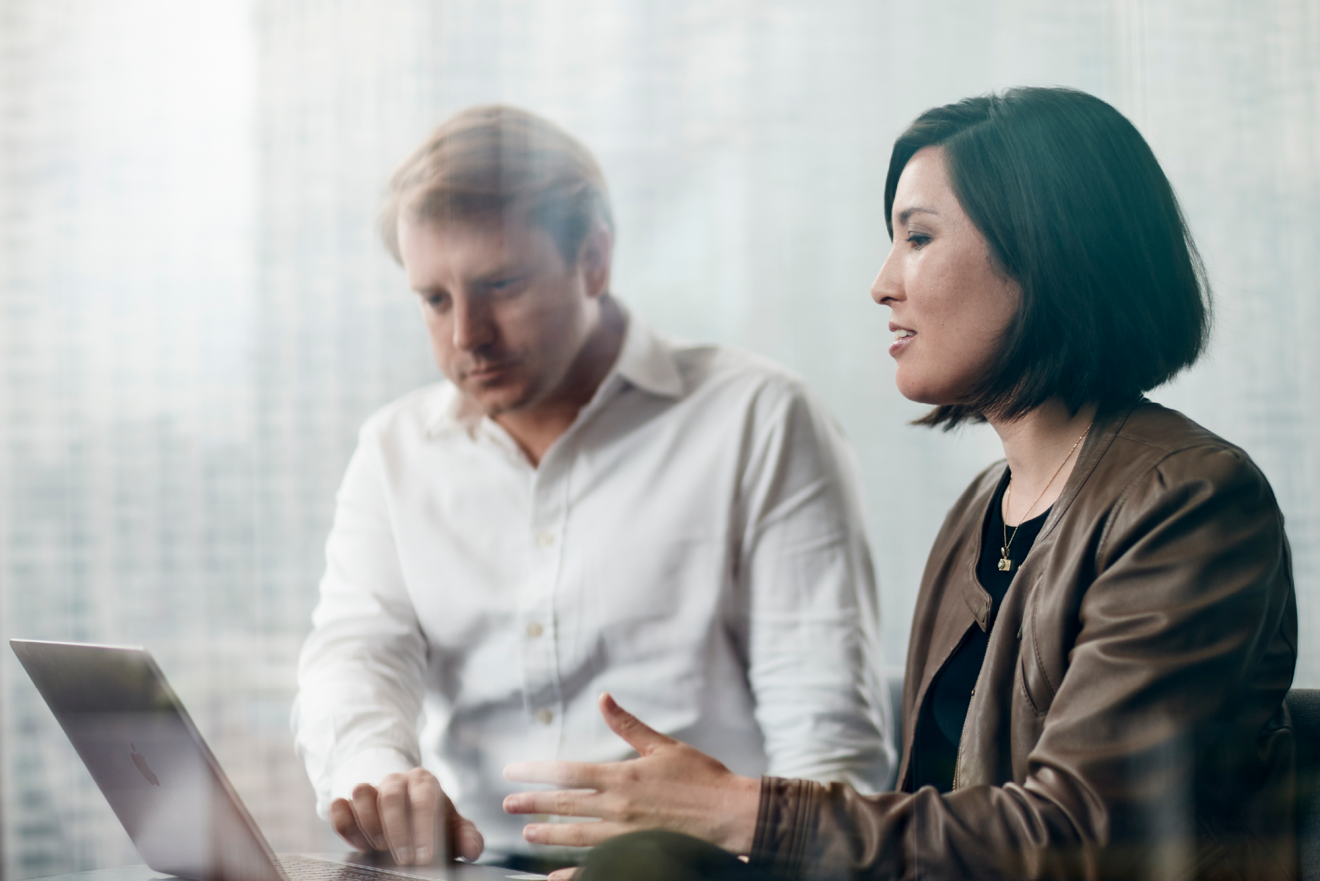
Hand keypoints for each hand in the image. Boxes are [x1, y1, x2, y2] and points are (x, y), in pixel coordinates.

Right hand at [329, 767, 483, 864]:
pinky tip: (357, 841)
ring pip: (362, 794)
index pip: (425, 798)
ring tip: (380, 848)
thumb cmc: (430, 821)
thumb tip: (473, 849)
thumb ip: (466, 836)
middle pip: (391, 796)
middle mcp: (396, 780)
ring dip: (370, 824)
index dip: (424, 828)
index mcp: (424, 783)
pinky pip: (339, 806)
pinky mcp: (347, 803)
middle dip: (397, 831)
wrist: (402, 807)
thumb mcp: (451, 827)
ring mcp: (370, 788)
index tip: (425, 857)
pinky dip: (344, 822)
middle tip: (404, 860)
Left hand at [502, 693, 759, 854]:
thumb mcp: (664, 746)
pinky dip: (573, 873)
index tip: (512, 773)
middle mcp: (618, 808)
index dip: (536, 773)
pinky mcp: (636, 857)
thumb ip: (628, 726)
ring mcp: (625, 837)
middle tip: (508, 805)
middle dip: (533, 804)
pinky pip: (597, 868)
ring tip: (528, 833)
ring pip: (576, 837)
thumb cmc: (702, 778)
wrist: (731, 816)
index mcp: (623, 776)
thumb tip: (603, 698)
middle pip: (565, 806)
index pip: (568, 773)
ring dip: (549, 835)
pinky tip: (554, 876)